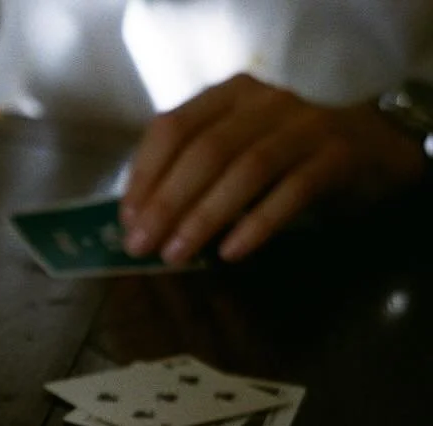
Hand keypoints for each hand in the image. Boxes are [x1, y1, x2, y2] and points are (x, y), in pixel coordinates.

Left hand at [120, 73, 424, 264]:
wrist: (372, 151)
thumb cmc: (285, 158)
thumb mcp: (235, 151)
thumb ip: (193, 173)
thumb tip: (140, 222)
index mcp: (229, 95)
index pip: (173, 127)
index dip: (144, 174)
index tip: (126, 219)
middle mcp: (265, 101)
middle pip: (205, 151)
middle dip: (166, 203)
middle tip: (141, 247)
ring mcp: (306, 125)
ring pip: (245, 169)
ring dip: (204, 216)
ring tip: (176, 256)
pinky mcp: (338, 156)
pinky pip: (292, 191)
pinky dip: (257, 223)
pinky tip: (231, 253)